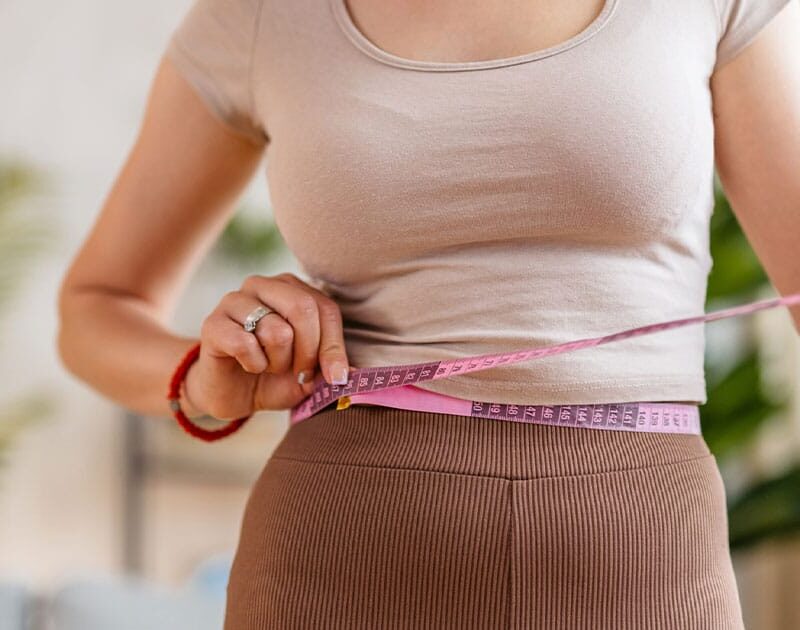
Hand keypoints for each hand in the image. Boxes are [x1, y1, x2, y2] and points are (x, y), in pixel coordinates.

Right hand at [183, 272, 351, 418]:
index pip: (326, 309)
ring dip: (278, 362)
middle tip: (299, 372)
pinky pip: (245, 344)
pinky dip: (254, 365)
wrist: (233, 393)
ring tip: (269, 366)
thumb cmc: (275, 375)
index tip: (335, 377)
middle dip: (308, 352)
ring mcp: (235, 300)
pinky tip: (248, 365)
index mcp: (293, 289)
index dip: (334, 347)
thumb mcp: (312, 373)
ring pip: (276, 330)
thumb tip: (351, 373)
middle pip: (303, 308)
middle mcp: (264, 285)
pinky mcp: (213, 323)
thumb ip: (331, 365)